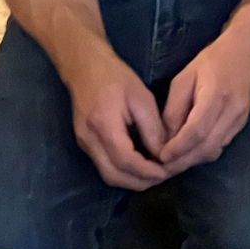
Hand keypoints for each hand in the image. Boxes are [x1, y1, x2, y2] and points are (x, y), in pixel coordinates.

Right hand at [65, 44, 169, 190]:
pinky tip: (138, 166)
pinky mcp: (84, 144)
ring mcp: (84, 144)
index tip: (165, 172)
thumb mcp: (141, 98)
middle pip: (114, 176)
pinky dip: (122, 172)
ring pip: (107, 175)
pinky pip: (104, 167)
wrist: (84, 66)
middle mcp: (89, 139)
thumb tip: (163, 155)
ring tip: (152, 174)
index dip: (146, 172)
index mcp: (104, 125)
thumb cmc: (114, 76)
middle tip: (161, 177)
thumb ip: (153, 129)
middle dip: (139, 182)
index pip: (126, 161)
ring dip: (131, 180)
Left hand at [158, 29, 249, 176]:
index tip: (161, 157)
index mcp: (216, 95)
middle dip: (182, 162)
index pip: (196, 131)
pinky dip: (201, 153)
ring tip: (172, 164)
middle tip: (162, 169)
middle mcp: (231, 112)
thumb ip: (174, 108)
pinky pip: (219, 147)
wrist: (247, 54)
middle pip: (206, 147)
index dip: (178, 148)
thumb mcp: (184, 78)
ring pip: (213, 151)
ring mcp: (239, 121)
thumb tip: (163, 138)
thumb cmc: (212, 61)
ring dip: (191, 161)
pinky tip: (188, 154)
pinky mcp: (240, 126)